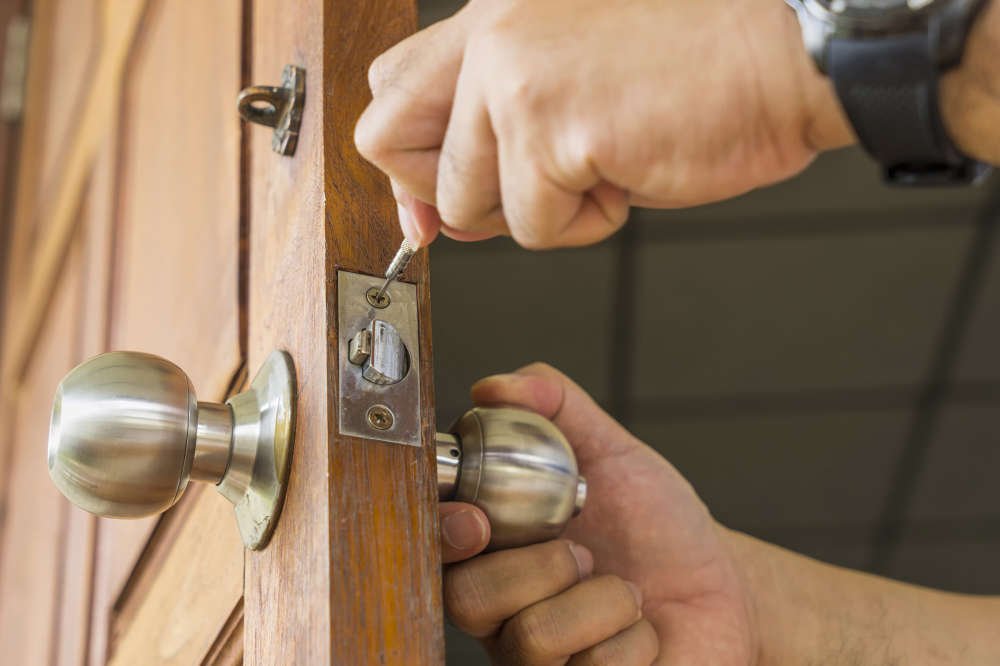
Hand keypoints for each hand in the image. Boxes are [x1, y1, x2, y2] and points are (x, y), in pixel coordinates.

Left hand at [356, 0, 852, 249]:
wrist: (787, 53)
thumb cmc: (699, 64)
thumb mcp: (574, 73)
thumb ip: (498, 126)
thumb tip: (441, 211)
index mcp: (495, 15)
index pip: (392, 86)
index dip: (408, 156)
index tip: (433, 199)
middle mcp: (492, 36)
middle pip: (388, 141)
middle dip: (446, 192)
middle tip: (518, 189)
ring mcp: (515, 78)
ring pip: (466, 202)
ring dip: (538, 209)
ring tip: (606, 163)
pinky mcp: (551, 128)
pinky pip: (531, 226)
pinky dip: (585, 223)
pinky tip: (631, 170)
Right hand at [437, 364, 756, 664]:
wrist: (724, 587)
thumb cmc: (658, 525)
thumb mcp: (612, 452)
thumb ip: (556, 406)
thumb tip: (493, 387)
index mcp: (495, 554)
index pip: (436, 548)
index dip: (446, 534)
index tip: (478, 519)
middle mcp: (504, 615)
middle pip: (469, 600)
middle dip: (543, 566)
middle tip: (585, 553)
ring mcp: (539, 663)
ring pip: (533, 638)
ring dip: (601, 602)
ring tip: (624, 592)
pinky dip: (634, 640)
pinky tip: (643, 632)